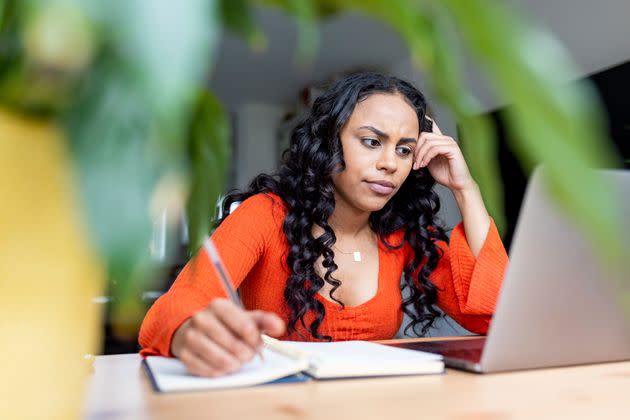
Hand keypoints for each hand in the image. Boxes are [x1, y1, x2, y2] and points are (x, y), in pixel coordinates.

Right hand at [170, 298, 285, 376]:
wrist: (193, 330)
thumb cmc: (225, 325)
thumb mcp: (244, 318)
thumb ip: (264, 321)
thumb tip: (279, 327)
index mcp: (219, 306)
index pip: (246, 326)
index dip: (256, 340)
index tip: (257, 344)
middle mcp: (201, 318)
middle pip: (235, 345)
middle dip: (246, 354)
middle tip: (247, 354)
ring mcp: (190, 337)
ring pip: (221, 360)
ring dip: (234, 365)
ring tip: (236, 361)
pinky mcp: (184, 355)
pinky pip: (209, 371)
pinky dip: (220, 372)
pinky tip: (222, 365)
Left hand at [413, 118, 474, 191]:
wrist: (456, 184)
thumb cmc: (445, 174)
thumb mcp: (428, 162)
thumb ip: (422, 153)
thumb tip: (410, 150)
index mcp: (440, 141)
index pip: (427, 130)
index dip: (416, 136)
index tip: (410, 151)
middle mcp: (446, 139)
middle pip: (424, 135)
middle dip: (416, 149)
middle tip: (414, 162)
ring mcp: (450, 143)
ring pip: (429, 142)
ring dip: (420, 155)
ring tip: (419, 165)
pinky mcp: (453, 149)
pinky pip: (435, 148)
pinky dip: (427, 157)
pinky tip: (425, 164)